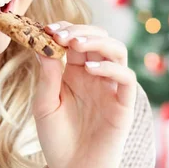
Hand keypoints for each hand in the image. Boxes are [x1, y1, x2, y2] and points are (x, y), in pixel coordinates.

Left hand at [32, 22, 136, 167]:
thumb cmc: (56, 139)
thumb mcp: (44, 105)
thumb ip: (47, 76)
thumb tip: (42, 44)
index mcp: (75, 72)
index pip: (76, 39)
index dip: (65, 29)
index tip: (48, 28)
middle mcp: (96, 75)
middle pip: (99, 38)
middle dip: (80, 30)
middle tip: (61, 34)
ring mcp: (111, 87)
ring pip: (117, 51)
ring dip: (98, 40)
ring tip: (76, 43)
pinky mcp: (124, 104)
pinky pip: (126, 78)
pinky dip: (110, 68)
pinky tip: (89, 69)